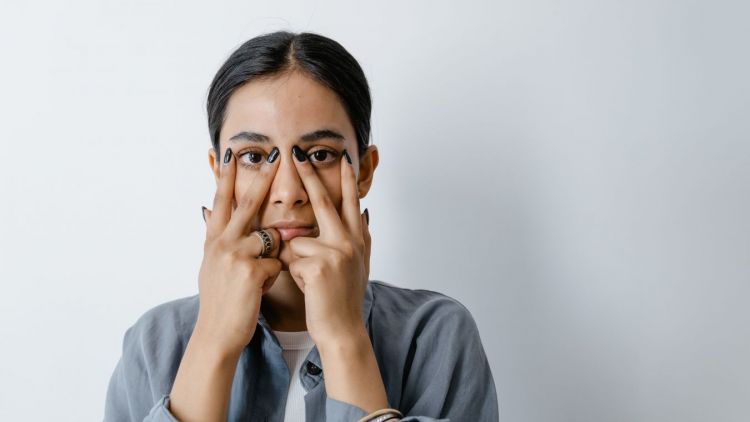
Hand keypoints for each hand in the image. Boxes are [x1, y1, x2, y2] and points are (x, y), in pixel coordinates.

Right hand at [197, 148, 282, 354]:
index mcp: (213, 241)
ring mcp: (235, 255)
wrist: (217, 334)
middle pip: (246, 203)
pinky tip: (258, 292)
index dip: (225, 177)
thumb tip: (223, 220)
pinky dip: (273, 277)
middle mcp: (221, 243)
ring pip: (270, 237)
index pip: (220, 201)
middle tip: (274, 154)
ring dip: (273, 255)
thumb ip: (222, 243)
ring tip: (254, 279)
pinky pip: (277, 263)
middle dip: (261, 177)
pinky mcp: (251, 270)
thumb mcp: (214, 268)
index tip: (229, 154)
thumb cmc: (221, 303)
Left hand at [287, 147, 371, 346]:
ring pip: (297, 239)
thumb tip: (365, 212)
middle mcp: (350, 241)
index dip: (347, 179)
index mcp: (358, 239)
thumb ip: (357, 238)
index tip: (344, 158)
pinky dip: (293, 273)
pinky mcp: (319, 265)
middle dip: (310, 175)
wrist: (343, 329)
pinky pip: (291, 258)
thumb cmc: (343, 298)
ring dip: (296, 260)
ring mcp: (336, 252)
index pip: (351, 202)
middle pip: (325, 201)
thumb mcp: (356, 264)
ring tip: (312, 282)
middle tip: (297, 153)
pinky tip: (309, 288)